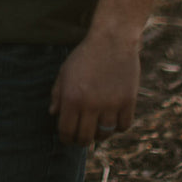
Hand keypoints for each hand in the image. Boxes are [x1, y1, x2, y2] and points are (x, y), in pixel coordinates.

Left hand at [48, 29, 140, 145]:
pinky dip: (118, 126)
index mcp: (71, 98)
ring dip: (100, 134)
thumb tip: (53, 114)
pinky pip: (123, 126)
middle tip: (83, 138)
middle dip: (82, 141)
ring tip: (98, 127)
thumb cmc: (85, 55)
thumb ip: (57, 94)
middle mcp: (90, 105)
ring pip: (105, 134)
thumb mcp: (65, 72)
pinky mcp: (128, 101)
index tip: (68, 139)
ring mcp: (111, 104)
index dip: (66, 139)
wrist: (112, 40)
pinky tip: (113, 119)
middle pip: (85, 137)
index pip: (66, 131)